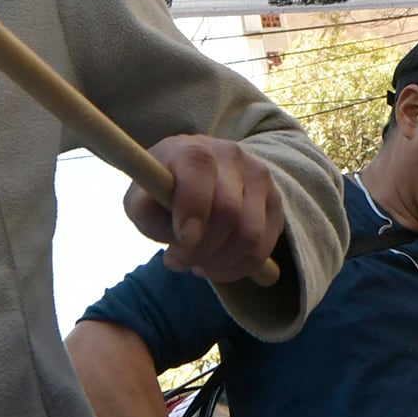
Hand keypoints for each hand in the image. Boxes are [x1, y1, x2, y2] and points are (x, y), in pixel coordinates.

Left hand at [126, 136, 285, 284]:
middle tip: (178, 261)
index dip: (192, 208)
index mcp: (194, 149)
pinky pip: (264, 248)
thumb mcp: (141, 197)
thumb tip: (177, 233)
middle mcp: (232, 156)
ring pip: (250, 235)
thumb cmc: (164, 190)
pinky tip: (218, 264)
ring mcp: (259, 178)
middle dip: (200, 249)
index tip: (181, 240)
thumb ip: (146, 210)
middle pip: (228, 212)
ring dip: (220, 263)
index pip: (199, 171)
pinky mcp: (275, 202)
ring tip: (199, 264)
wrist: (198, 173)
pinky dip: (238, 267)